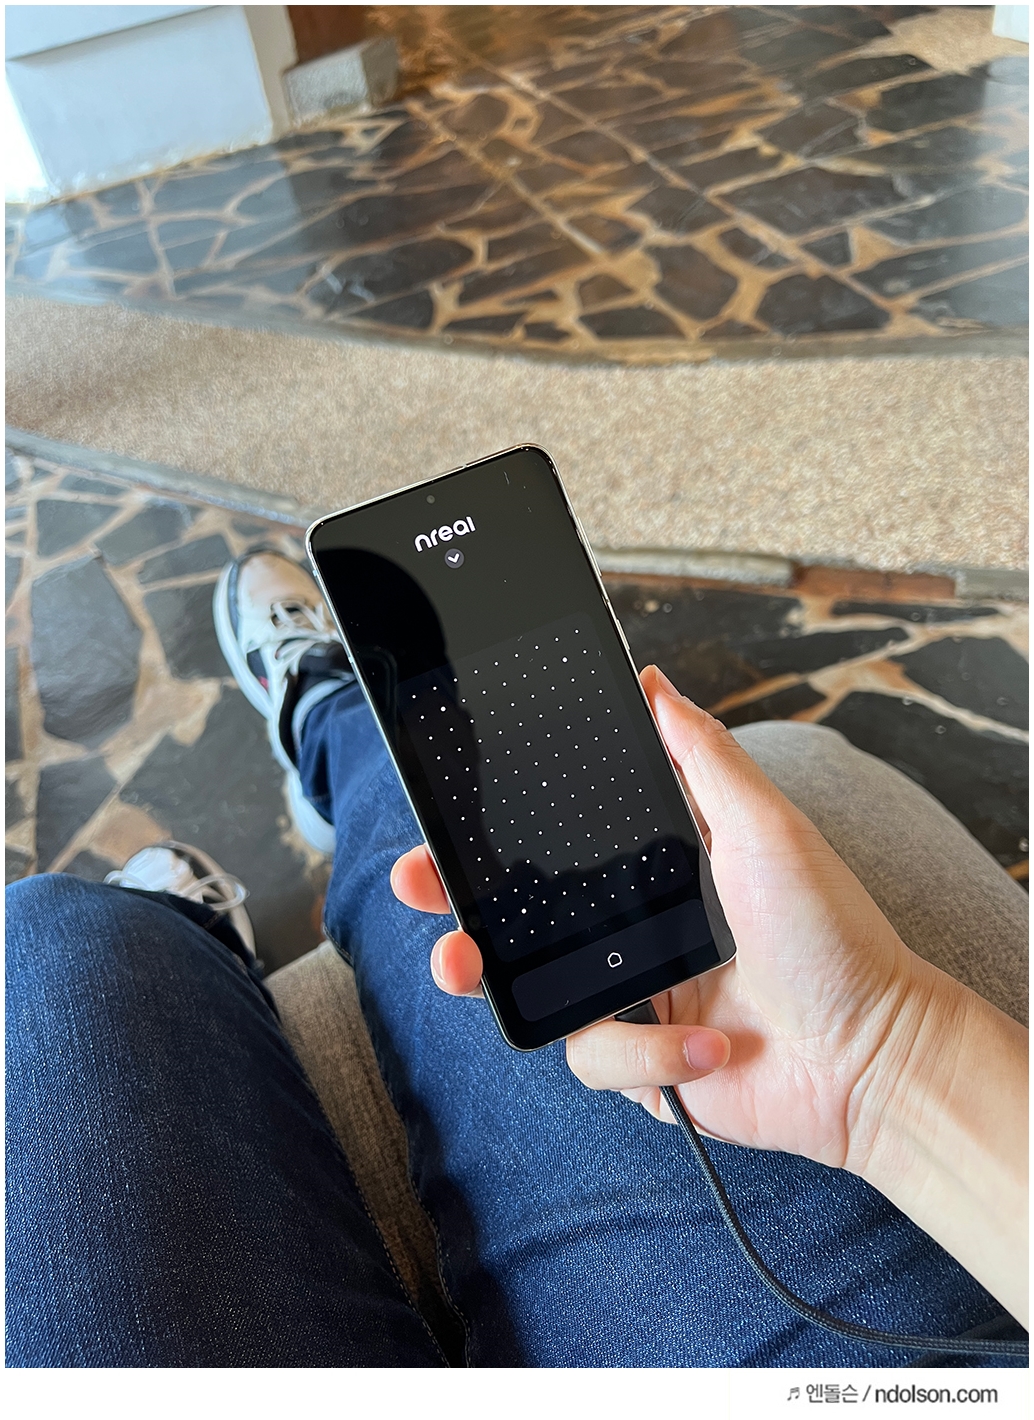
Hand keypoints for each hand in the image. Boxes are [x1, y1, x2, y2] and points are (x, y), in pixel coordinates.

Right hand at [392, 663, 936, 1171]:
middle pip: (518, 915)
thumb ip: (704, 758)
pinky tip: (709, 1046)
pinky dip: (649, 1055)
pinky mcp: (641, 1060)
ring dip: (504, 983)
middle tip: (418, 886)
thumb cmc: (832, 934)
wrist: (872, 1054)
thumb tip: (654, 684)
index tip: (449, 811)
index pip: (557, 840)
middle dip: (454, 901)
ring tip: (469, 969)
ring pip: (530, 990)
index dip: (495, 829)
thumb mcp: (766, 828)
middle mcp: (633, 928)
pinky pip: (596, 1056)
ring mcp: (632, 995)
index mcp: (655, 867)